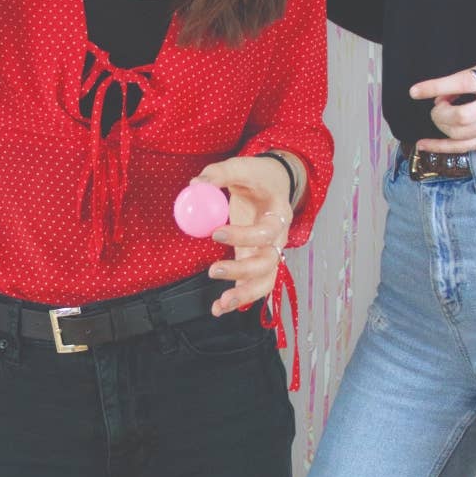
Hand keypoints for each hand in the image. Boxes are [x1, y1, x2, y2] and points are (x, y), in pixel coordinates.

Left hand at [194, 156, 292, 314]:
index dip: (244, 235)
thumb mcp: (242, 167)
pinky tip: (218, 309)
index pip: (267, 231)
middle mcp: (279, 238)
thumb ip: (220, 173)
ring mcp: (270, 253)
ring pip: (265, 281)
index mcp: (279, 214)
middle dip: (242, 270)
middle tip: (213, 271)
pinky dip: (238, 299)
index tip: (216, 232)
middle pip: (269, 262)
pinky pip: (252, 285)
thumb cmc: (258, 177)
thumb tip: (195, 185)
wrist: (273, 184)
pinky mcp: (257, 263)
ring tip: (220, 304)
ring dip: (244, 294)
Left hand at [409, 62, 475, 152]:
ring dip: (440, 125)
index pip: (462, 84)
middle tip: (440, 103)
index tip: (415, 91)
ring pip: (458, 135)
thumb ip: (472, 77)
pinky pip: (464, 148)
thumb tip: (444, 91)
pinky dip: (440, 147)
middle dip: (439, 111)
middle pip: (457, 117)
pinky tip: (424, 145)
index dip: (435, 87)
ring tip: (442, 114)